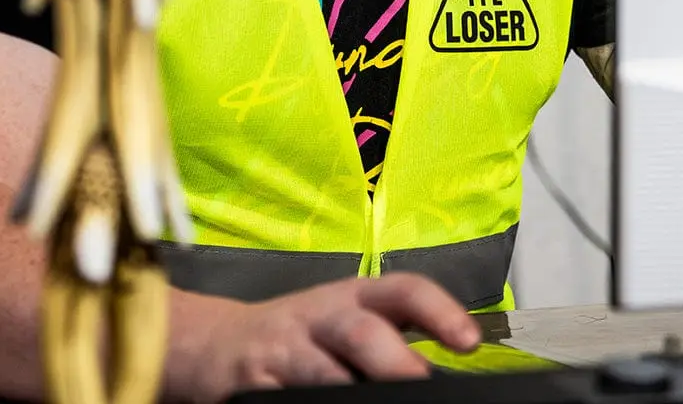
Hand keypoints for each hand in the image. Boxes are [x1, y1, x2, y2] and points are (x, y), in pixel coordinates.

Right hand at [180, 273, 481, 401]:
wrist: (214, 344)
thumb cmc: (297, 337)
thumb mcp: (342, 323)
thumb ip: (385, 341)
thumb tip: (440, 377)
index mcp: (353, 298)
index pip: (403, 290)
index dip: (438, 310)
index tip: (469, 341)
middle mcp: (320, 316)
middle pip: (360, 328)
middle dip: (391, 358)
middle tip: (420, 381)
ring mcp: (283, 349)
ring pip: (318, 369)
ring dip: (344, 388)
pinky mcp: (252, 382)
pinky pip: (281, 399)